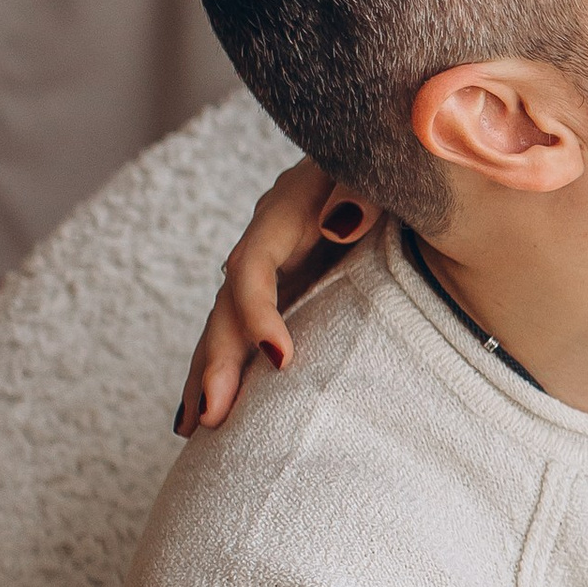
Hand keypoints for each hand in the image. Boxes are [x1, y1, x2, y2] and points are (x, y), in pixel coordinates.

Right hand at [174, 157, 378, 435]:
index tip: (280, 360)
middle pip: (228, 303)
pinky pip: (244, 330)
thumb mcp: (379, 167)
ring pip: (226, 323)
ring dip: (209, 373)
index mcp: (287, 208)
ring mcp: (272, 266)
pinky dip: (225, 368)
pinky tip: (207, 411)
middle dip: (217, 360)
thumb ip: (363, 189)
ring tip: (194, 428)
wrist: (393, 158)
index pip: (253, 264)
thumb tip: (339, 223)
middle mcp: (267, 239)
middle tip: (211, 417)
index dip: (257, 312)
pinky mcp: (285, 288)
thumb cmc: (393, 163)